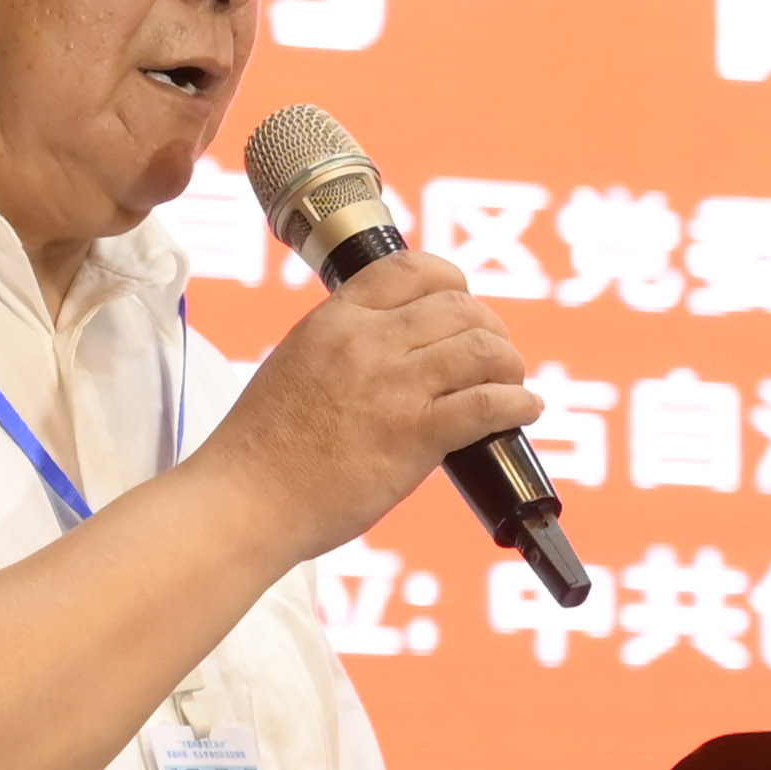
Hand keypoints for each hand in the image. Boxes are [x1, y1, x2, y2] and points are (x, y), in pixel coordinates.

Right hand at [203, 248, 539, 560]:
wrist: (246, 500)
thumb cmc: (264, 447)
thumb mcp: (296, 363)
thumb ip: (341, 346)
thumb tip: (391, 348)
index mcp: (336, 319)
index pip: (411, 269)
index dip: (452, 281)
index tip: (463, 302)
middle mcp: (368, 343)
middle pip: (459, 307)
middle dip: (489, 328)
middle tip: (493, 356)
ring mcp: (393, 388)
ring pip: (482, 349)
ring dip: (509, 364)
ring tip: (512, 383)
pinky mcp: (414, 436)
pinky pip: (487, 405)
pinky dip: (517, 404)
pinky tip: (524, 410)